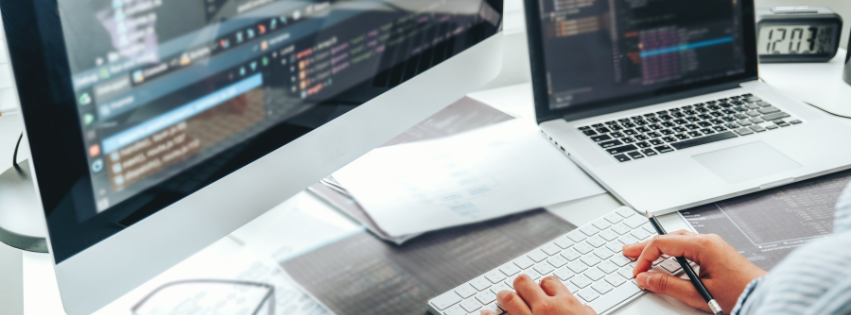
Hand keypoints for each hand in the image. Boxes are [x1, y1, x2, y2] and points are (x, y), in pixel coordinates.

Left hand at [480, 274, 596, 314]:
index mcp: (566, 305)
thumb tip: (583, 309)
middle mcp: (545, 309)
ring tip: (502, 297)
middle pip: (524, 283)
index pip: (548, 282)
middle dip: (520, 285)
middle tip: (518, 290)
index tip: (541, 290)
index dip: (543, 285)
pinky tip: (485, 313)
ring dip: (504, 296)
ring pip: (509, 297)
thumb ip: (583, 314)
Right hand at [622, 230, 766, 312]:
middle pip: (668, 238)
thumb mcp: (698, 293)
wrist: (765, 296)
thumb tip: (646, 279)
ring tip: (642, 254)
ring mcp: (712, 245)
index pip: (662, 244)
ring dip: (658, 247)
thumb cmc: (740, 293)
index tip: (637, 272)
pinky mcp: (715, 252)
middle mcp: (707, 240)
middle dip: (645, 246)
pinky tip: (665, 257)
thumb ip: (668, 285)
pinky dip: (671, 250)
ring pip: (677, 240)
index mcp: (703, 246)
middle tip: (627, 252)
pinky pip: (687, 245)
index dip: (645, 258)